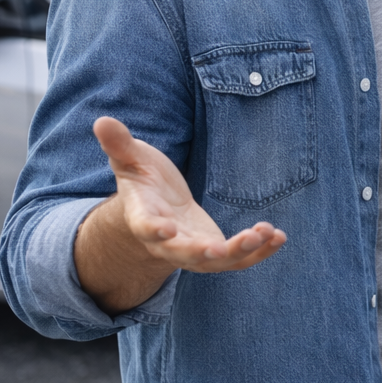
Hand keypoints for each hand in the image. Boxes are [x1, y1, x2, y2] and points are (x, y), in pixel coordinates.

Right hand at [92, 116, 286, 271]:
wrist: (157, 207)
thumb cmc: (143, 180)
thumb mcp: (131, 159)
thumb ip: (120, 145)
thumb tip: (101, 121)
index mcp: (143, 217)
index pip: (146, 227)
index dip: (154, 230)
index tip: (165, 228)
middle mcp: (168, 241)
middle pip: (183, 254)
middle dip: (203, 253)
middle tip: (221, 248)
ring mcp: (193, 249)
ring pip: (216, 261)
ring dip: (241, 251)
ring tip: (265, 233)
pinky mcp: (216, 250)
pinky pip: (239, 258)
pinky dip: (259, 252)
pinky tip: (279, 237)